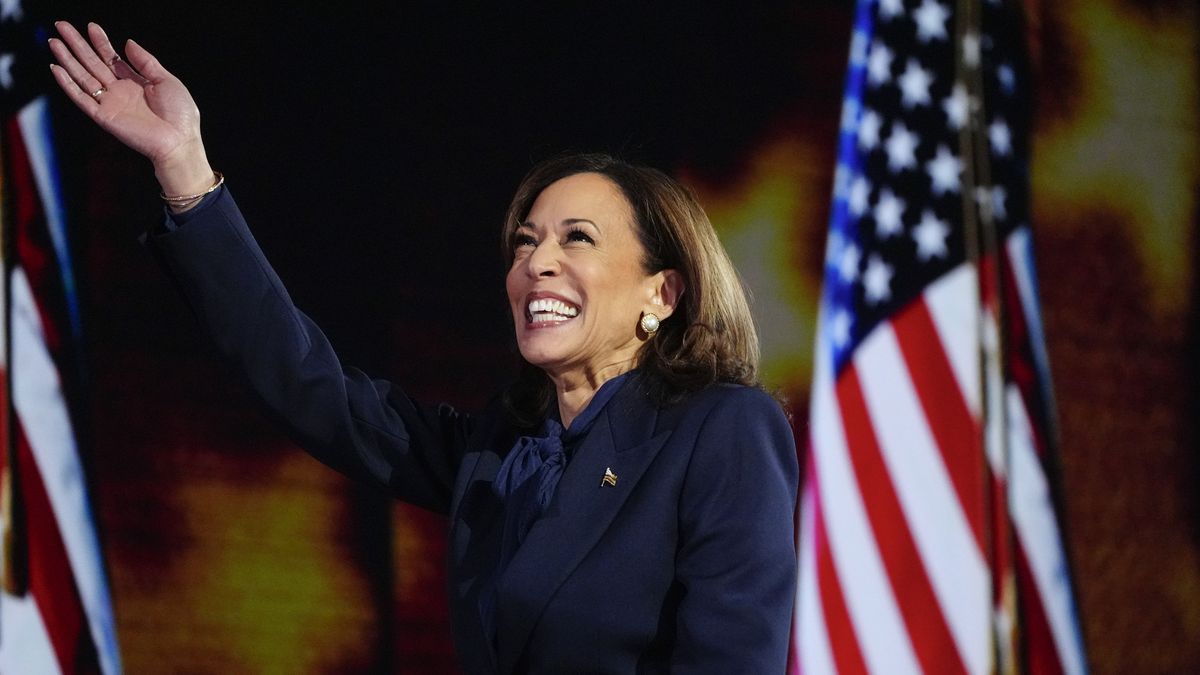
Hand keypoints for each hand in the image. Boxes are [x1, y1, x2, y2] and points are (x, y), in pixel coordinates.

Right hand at [49, 21, 212, 195]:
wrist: (179, 142)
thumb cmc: (180, 114)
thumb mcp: (166, 81)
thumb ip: (146, 62)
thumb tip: (127, 42)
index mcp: (135, 83)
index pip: (111, 59)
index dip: (100, 43)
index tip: (91, 27)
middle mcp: (119, 92)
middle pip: (92, 64)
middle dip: (77, 45)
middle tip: (61, 26)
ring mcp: (110, 104)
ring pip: (82, 77)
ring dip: (67, 60)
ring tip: (54, 42)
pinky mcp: (104, 117)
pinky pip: (81, 98)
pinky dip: (67, 85)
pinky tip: (57, 69)